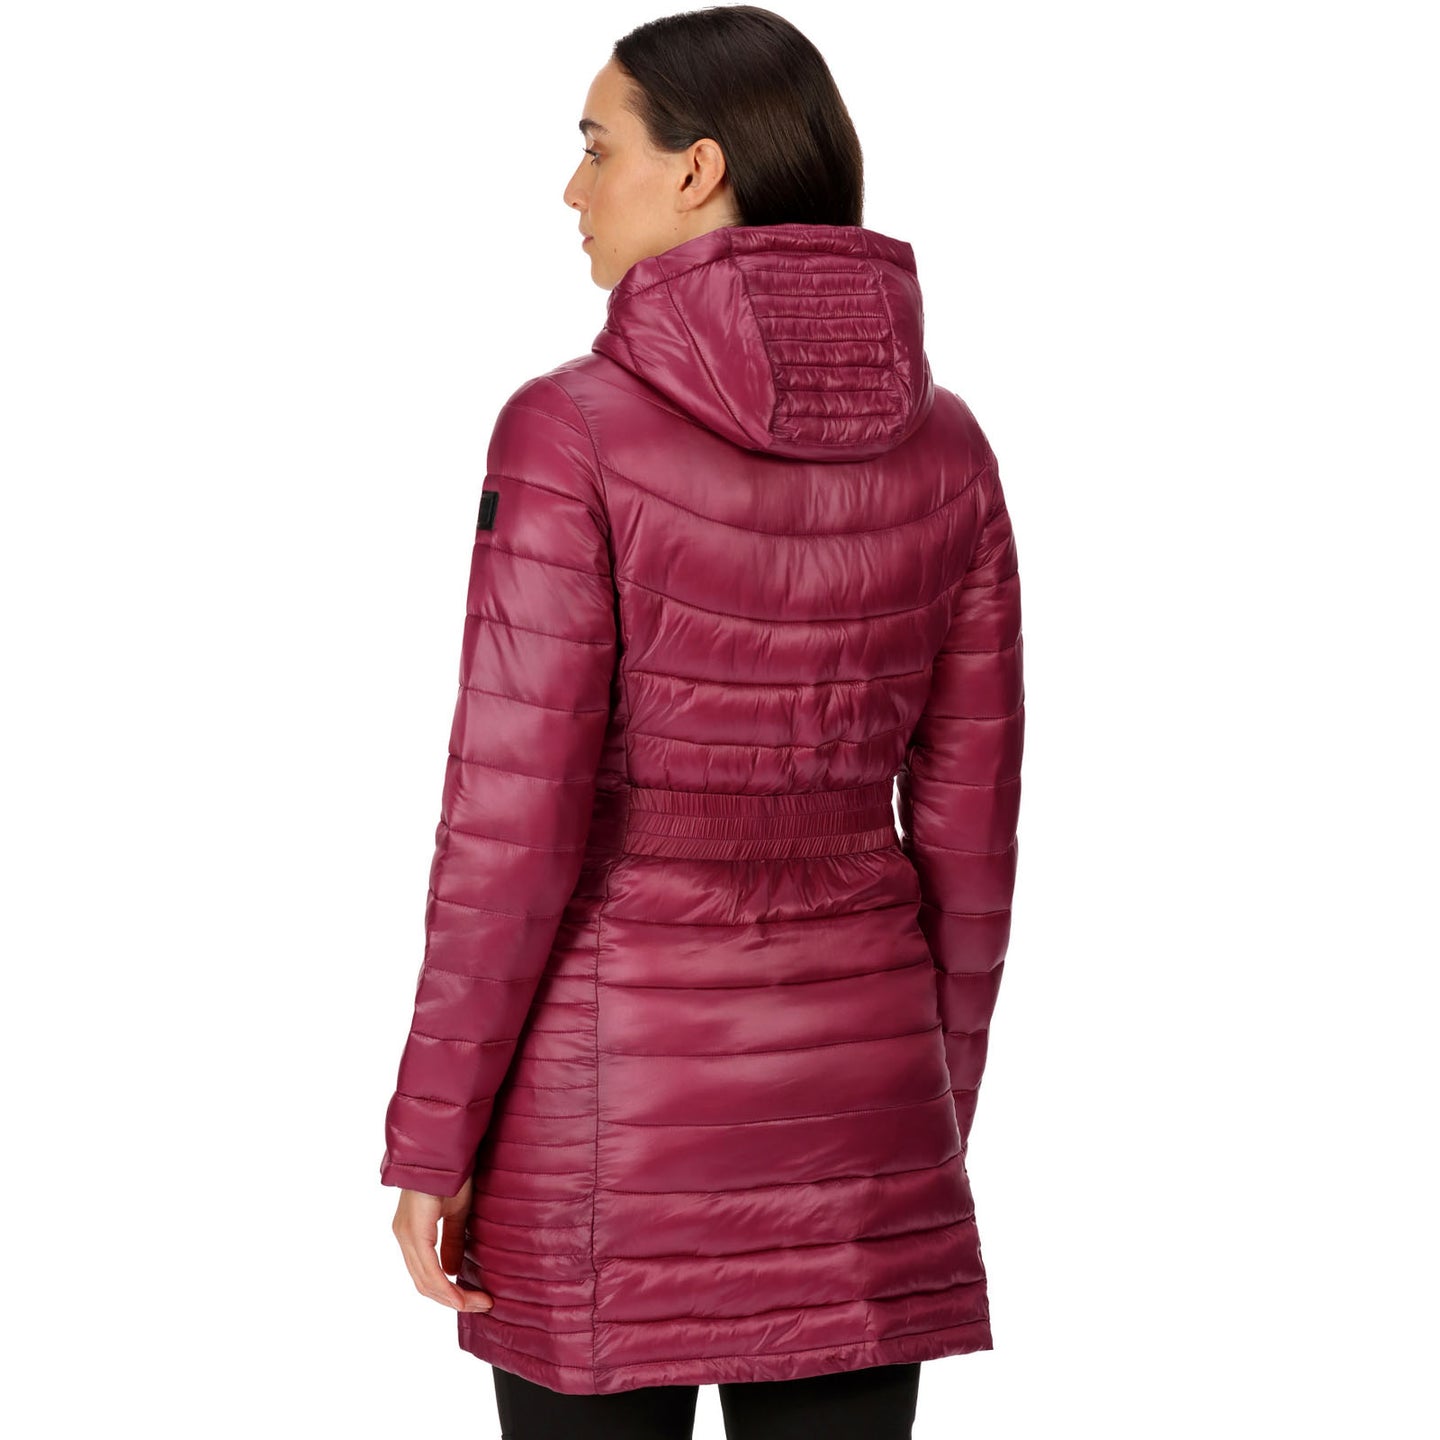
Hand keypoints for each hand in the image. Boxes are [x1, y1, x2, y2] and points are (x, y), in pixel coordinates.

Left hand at [392, 1178, 493, 1311]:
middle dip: (454, 1300)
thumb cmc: (453, 1173)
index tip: (479, 1300)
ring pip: (425, 1281)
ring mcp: (406, 1234)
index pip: (427, 1276)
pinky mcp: (413, 1230)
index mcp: (413, 1233)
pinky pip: (427, 1268)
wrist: (446, 1147)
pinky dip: (445, 1287)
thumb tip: (451, 1272)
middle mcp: (404, 1236)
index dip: (450, 1294)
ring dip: (452, 1298)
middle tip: (482, 1304)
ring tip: (479, 1302)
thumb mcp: (456, 1212)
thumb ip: (452, 1241)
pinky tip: (461, 1295)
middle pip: (425, 1284)